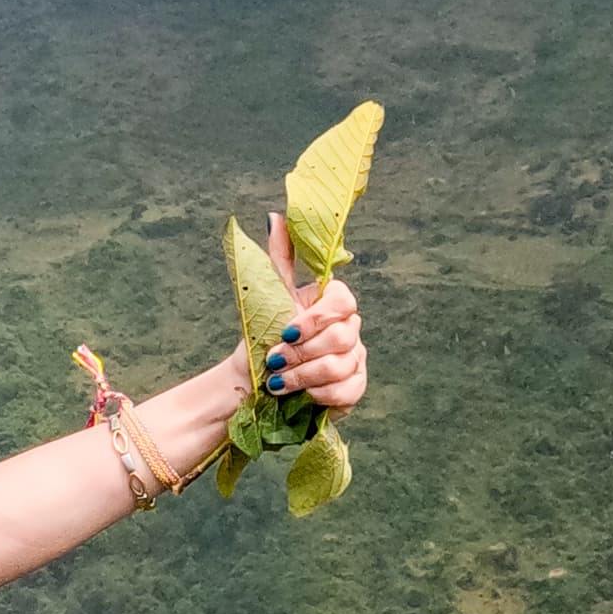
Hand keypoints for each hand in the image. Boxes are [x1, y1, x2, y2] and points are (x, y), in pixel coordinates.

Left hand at [256, 210, 367, 412]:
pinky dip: (317, 395)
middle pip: (340, 336)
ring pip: (340, 365)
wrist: (256, 382)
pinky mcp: (354, 388)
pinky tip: (298, 396)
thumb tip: (276, 217)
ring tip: (278, 381)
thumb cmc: (265, 337)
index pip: (343, 300)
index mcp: (333, 304)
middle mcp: (350, 329)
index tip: (285, 331)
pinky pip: (346, 390)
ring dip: (302, 376)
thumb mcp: (270, 295)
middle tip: (274, 360)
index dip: (315, 318)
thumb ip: (279, 257)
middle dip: (301, 353)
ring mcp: (356, 359)